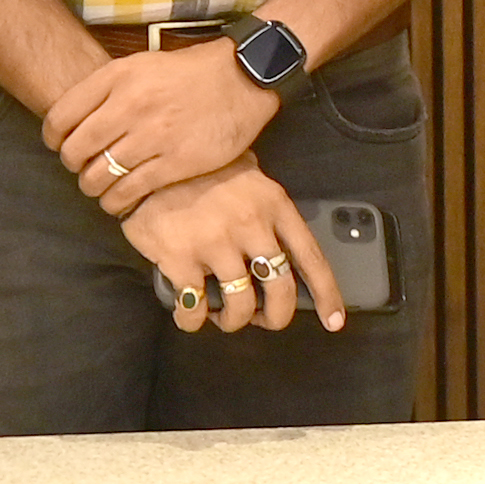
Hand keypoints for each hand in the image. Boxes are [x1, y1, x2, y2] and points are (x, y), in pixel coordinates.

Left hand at [44, 39, 281, 215]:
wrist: (243, 77)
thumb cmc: (189, 72)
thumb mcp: (141, 65)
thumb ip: (107, 89)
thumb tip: (74, 122)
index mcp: (118, 77)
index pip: (61, 117)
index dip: (53, 138)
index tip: (59, 145)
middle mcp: (131, 105)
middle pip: (76, 150)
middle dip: (73, 165)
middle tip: (82, 168)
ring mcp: (153, 136)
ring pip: (99, 175)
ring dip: (92, 187)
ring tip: (99, 187)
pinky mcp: (176, 162)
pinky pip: (130, 191)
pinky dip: (116, 202)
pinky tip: (118, 202)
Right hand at [122, 161, 346, 334]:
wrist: (150, 162)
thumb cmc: (203, 170)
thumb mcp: (249, 176)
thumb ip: (268, 209)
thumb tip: (284, 247)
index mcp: (275, 206)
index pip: (311, 257)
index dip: (326, 294)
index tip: (334, 320)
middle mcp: (252, 226)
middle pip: (280, 290)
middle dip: (276, 316)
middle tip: (264, 319)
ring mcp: (216, 244)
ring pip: (241, 306)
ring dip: (234, 319)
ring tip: (224, 315)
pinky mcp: (180, 259)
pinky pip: (195, 307)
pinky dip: (193, 320)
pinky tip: (190, 314)